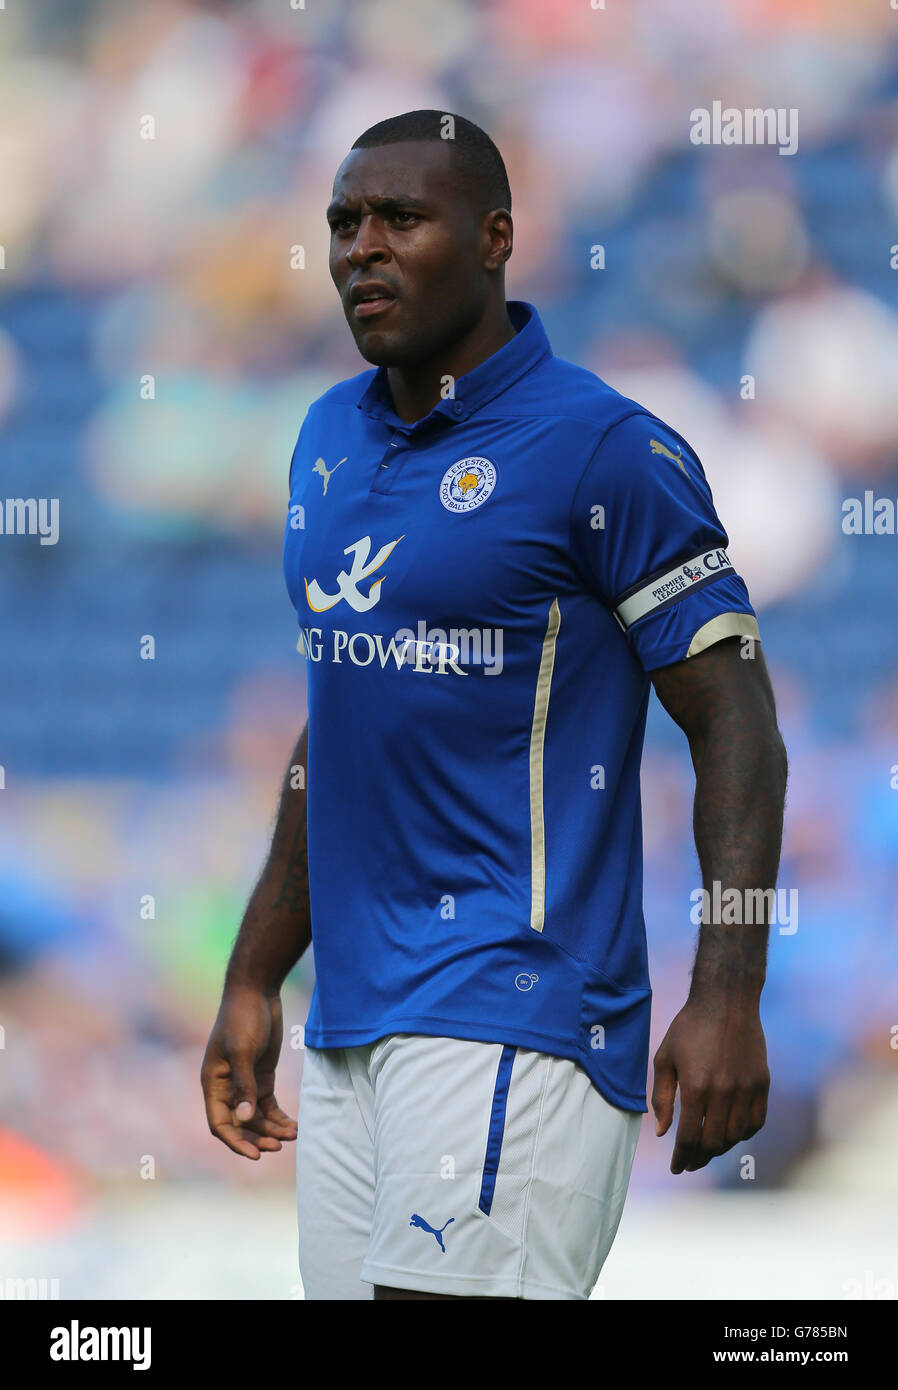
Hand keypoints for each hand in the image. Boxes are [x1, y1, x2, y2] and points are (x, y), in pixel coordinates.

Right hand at [201, 986, 297, 1159]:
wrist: (257, 992)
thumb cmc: (243, 1018)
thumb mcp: (243, 1051)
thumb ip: (244, 1085)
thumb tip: (245, 1119)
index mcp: (213, 1084)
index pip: (220, 1124)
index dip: (236, 1142)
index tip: (255, 1155)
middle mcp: (227, 1088)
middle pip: (240, 1125)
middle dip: (258, 1138)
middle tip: (279, 1146)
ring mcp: (245, 1083)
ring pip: (257, 1118)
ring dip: (272, 1129)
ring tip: (293, 1135)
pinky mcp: (262, 1077)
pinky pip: (269, 1105)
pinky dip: (280, 1117)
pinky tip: (294, 1126)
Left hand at [651, 998, 768, 1173]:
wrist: (726, 1001)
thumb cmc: (689, 1027)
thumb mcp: (665, 1058)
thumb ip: (663, 1097)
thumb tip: (663, 1133)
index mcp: (695, 1087)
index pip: (689, 1137)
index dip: (682, 1157)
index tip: (677, 1167)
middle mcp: (723, 1091)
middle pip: (713, 1142)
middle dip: (699, 1158)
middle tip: (690, 1162)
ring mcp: (746, 1088)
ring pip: (735, 1136)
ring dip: (721, 1147)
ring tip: (708, 1148)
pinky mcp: (762, 1083)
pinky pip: (756, 1122)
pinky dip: (743, 1134)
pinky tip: (731, 1133)